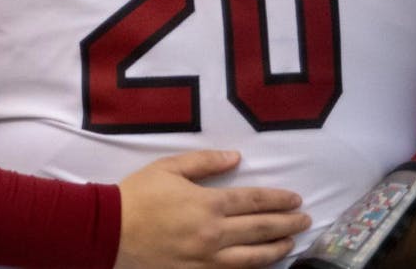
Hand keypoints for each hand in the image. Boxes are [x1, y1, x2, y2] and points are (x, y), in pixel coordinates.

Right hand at [114, 150, 311, 268]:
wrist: (110, 229)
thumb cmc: (138, 194)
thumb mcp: (168, 168)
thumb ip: (204, 162)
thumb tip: (236, 157)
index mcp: (208, 203)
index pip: (253, 201)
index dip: (277, 199)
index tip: (295, 198)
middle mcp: (214, 233)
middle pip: (261, 229)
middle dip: (287, 223)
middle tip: (305, 219)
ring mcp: (208, 258)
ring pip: (254, 257)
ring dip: (278, 248)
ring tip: (292, 242)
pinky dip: (254, 267)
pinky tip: (264, 262)